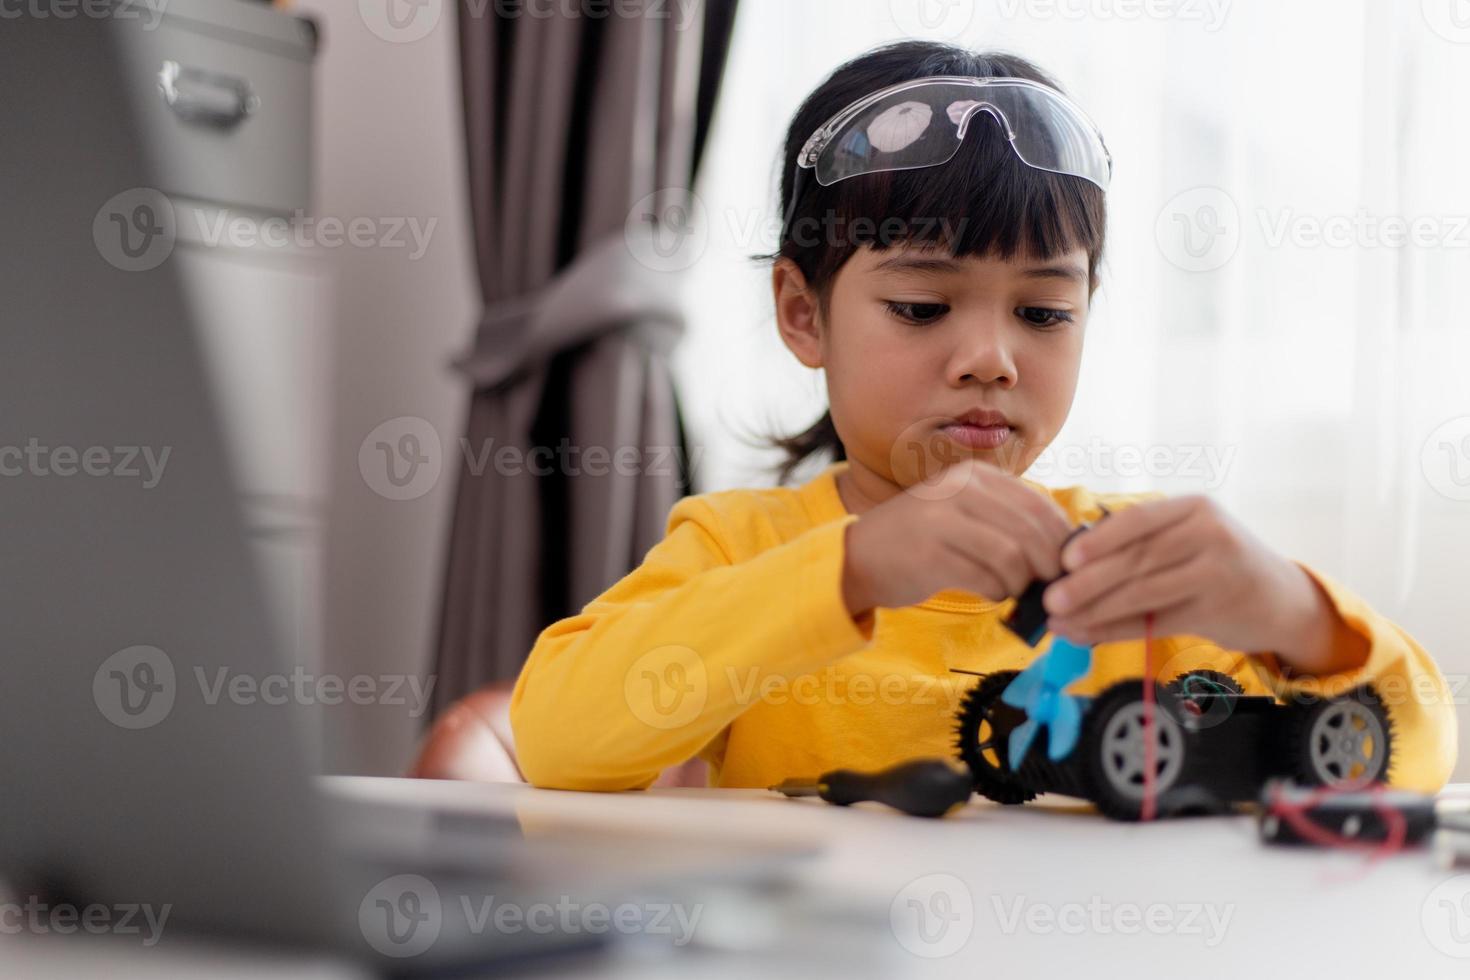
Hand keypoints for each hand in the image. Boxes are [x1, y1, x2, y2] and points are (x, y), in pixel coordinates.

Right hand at [842, 459, 1073, 614]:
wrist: (858, 556)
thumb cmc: (922, 541)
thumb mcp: (963, 512)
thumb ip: (1006, 519)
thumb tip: (1065, 548)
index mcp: (973, 475)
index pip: (1038, 504)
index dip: (1062, 538)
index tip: (1068, 565)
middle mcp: (958, 489)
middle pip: (1030, 530)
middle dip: (1049, 565)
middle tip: (1051, 588)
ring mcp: (942, 520)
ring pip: (1012, 555)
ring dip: (1022, 582)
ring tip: (1014, 591)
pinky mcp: (930, 554)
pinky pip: (986, 577)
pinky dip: (998, 592)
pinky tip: (992, 594)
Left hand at [1040, 495, 1367, 674]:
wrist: (1281, 598)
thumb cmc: (1217, 563)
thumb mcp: (1188, 537)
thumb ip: (1142, 543)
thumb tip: (1068, 562)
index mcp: (1194, 508)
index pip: (1138, 521)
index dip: (1098, 541)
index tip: (1064, 560)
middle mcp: (1210, 534)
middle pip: (1137, 559)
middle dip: (1088, 582)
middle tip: (1050, 598)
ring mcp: (1217, 573)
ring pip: (1143, 593)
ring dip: (1095, 610)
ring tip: (1059, 621)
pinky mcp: (1217, 611)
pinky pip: (1154, 622)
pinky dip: (1115, 630)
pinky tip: (1086, 635)